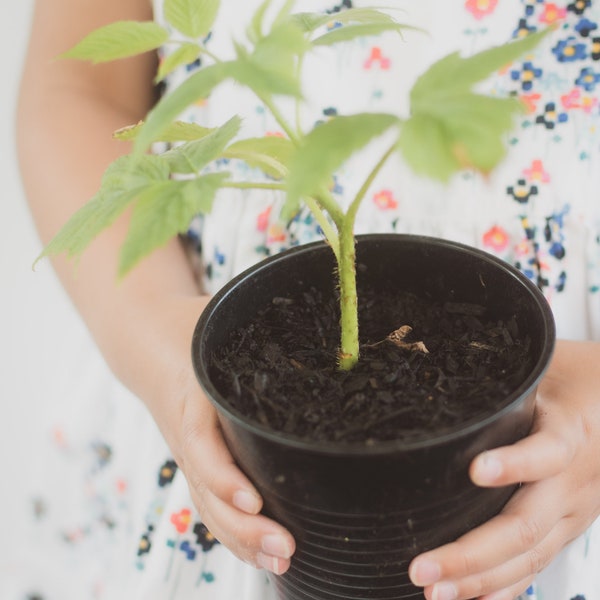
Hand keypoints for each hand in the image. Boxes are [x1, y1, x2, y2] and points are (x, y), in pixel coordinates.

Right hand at [148, 295, 295, 574]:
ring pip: (208, 506)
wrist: (149, 340)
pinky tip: (263, 555)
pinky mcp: (197, 462)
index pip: (199, 440)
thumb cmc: (192, 328)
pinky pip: (210, 504)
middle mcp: (188, 431)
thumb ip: (260, 324)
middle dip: (243, 525)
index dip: (221, 474)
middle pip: (207, 489)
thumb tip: (325, 334)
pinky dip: (233, 534)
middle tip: (287, 546)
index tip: (253, 497)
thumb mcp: (220, 317)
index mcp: (192, 393)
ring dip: (241, 540)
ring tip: (283, 560)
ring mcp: (190, 452)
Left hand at [408, 339, 599, 599]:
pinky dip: (504, 589)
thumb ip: (506, 380)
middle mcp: (575, 481)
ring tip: (435, 593)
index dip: (516, 464)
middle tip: (424, 567)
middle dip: (472, 553)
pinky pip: (537, 564)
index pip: (548, 451)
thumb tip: (443, 377)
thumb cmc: (583, 379)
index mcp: (572, 432)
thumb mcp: (549, 366)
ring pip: (529, 555)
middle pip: (526, 524)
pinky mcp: (569, 526)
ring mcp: (574, 511)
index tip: (477, 470)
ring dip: (480, 581)